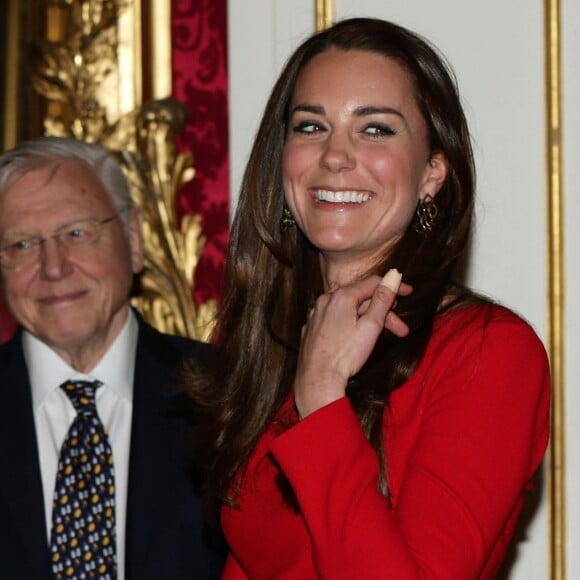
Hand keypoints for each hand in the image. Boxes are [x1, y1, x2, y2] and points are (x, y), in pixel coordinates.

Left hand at [294, 270, 410, 418]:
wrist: (317, 380)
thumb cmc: (346, 355)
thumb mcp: (371, 326)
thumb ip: (382, 300)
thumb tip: (393, 276)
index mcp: (341, 296)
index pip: (372, 282)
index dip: (393, 286)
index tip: (409, 293)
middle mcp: (325, 299)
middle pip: (360, 298)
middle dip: (383, 310)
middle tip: (400, 327)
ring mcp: (315, 314)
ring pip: (347, 308)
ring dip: (367, 318)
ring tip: (383, 333)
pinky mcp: (311, 328)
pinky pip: (334, 317)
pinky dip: (349, 322)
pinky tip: (357, 333)